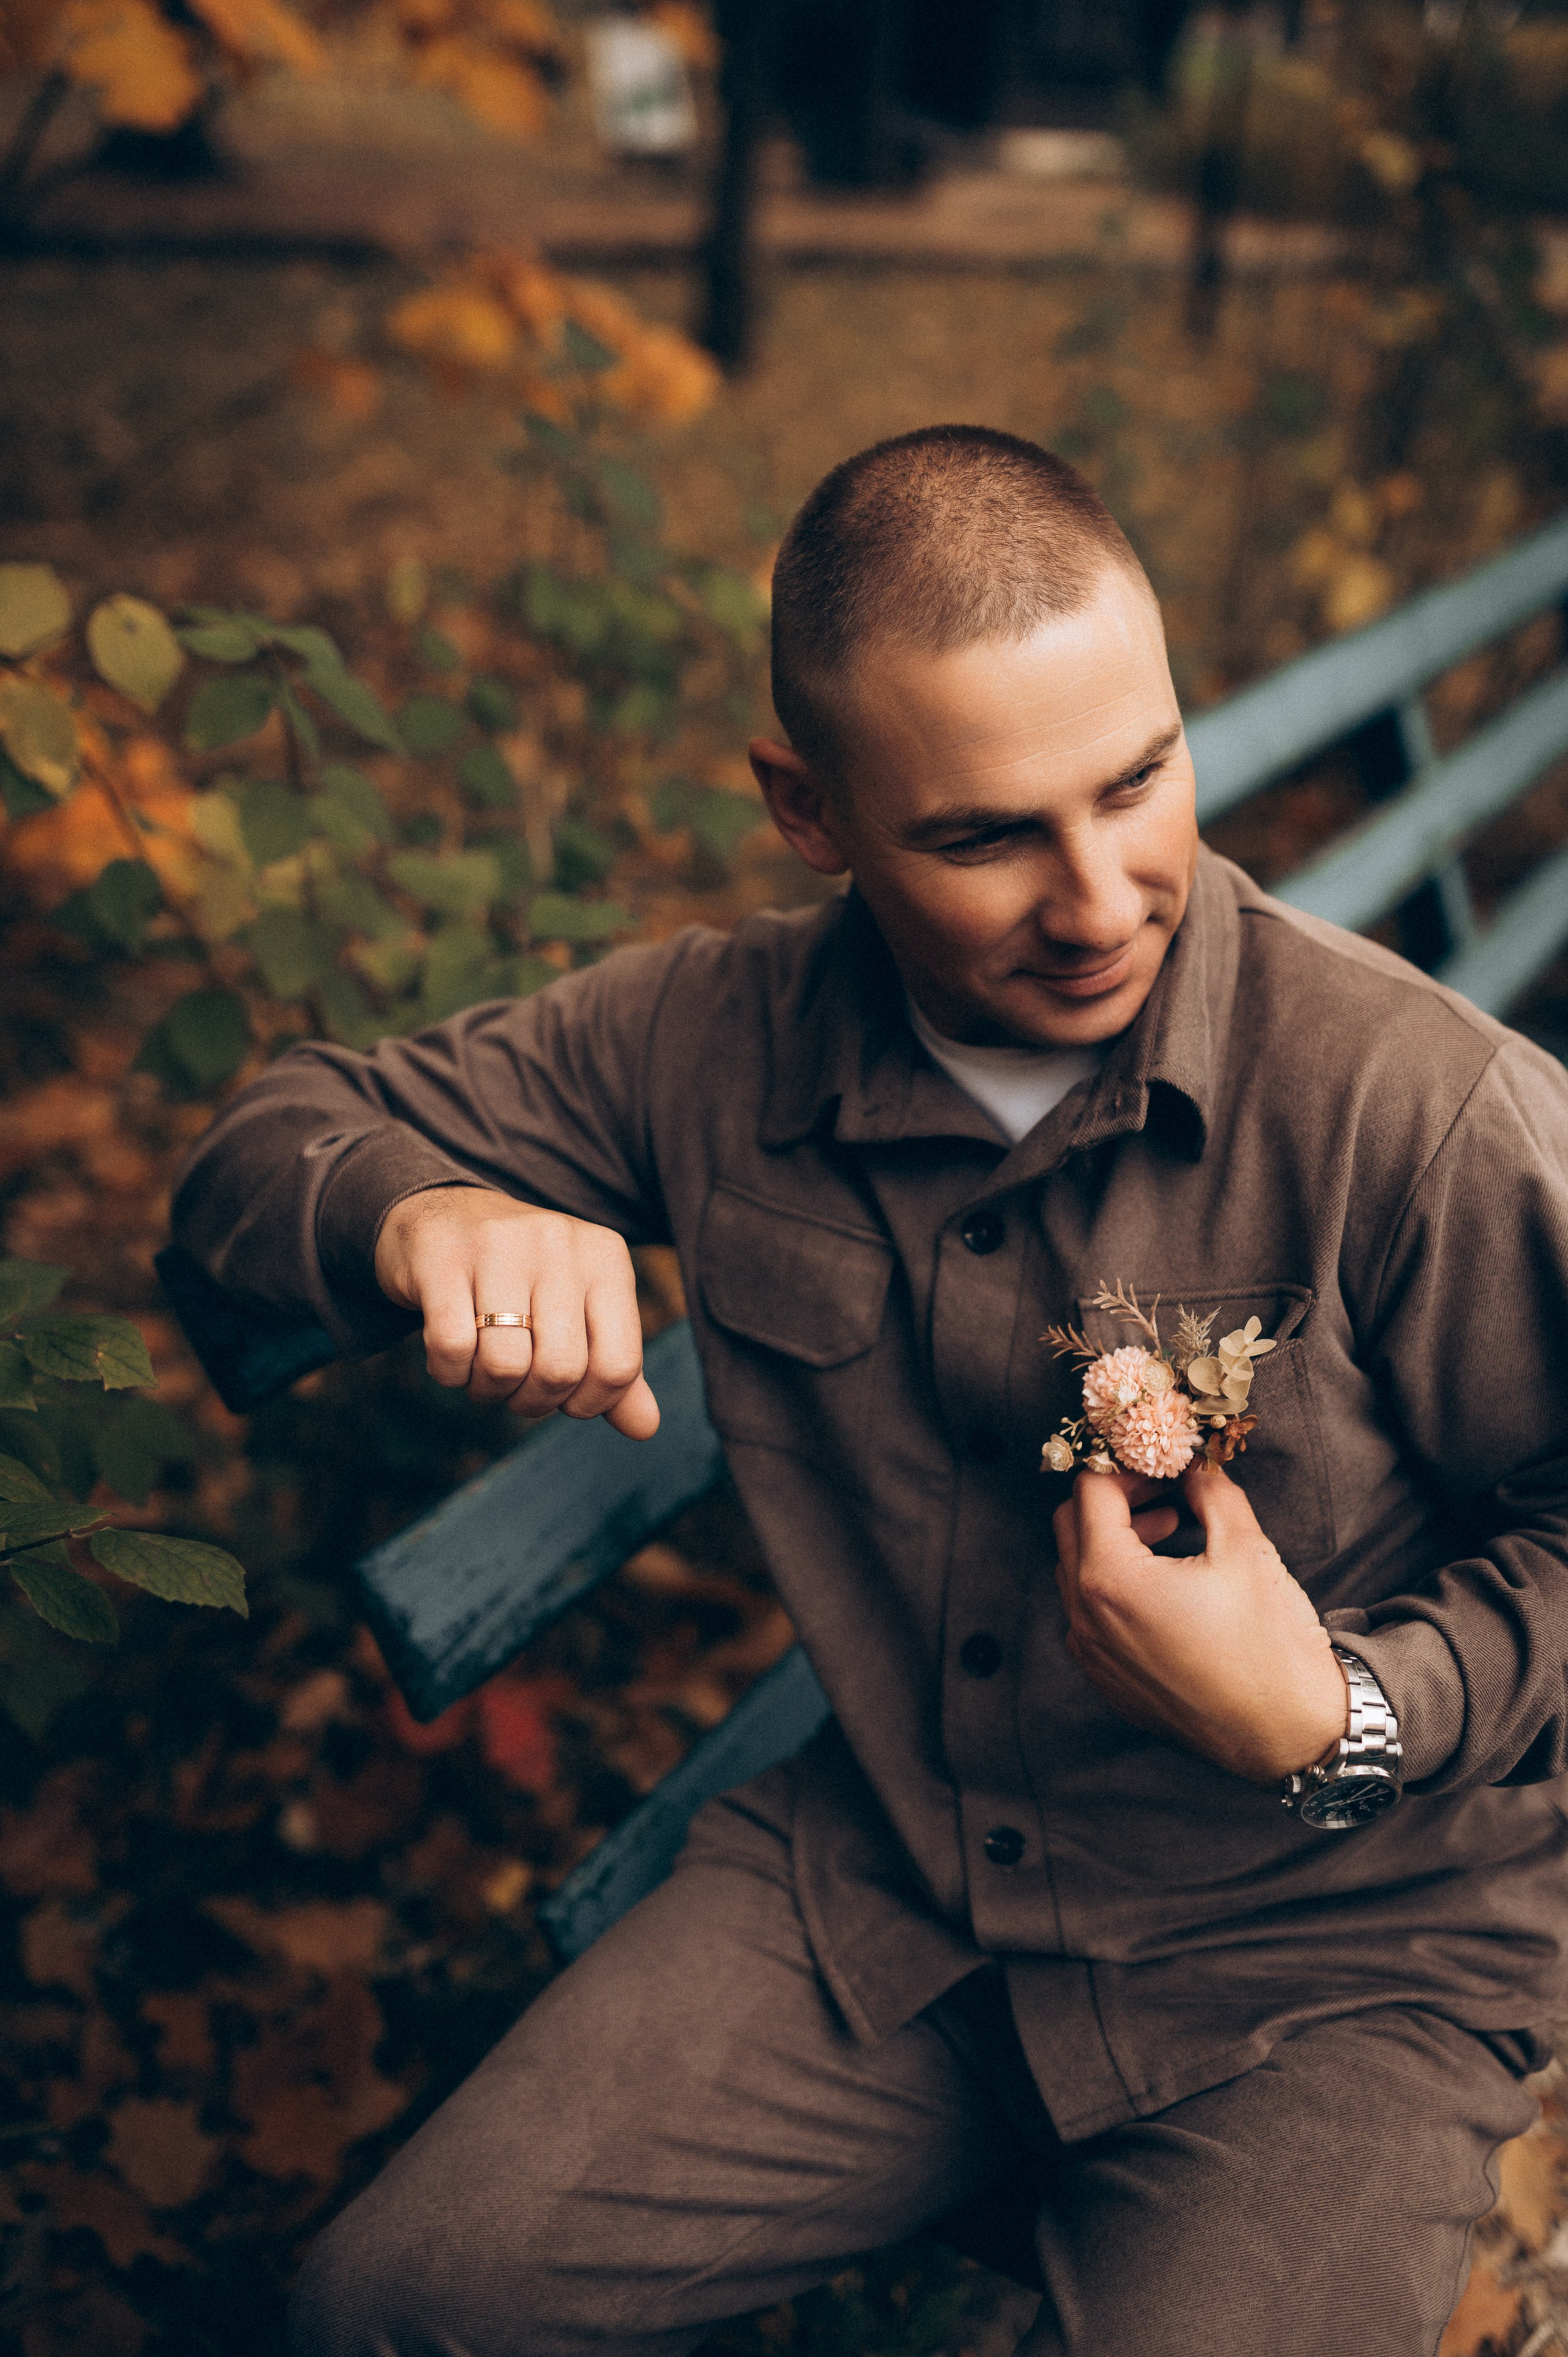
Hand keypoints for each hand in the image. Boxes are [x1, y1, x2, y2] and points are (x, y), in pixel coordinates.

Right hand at [373, 1188, 659, 1438]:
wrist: (444, 1213)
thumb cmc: (522, 1279)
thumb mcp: (578, 1312)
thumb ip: (612, 1369)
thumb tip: (646, 1428)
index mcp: (606, 1258)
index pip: (619, 1365)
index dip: (588, 1403)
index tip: (563, 1397)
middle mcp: (560, 1243)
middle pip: (560, 1369)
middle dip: (533, 1401)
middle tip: (515, 1388)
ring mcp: (499, 1244)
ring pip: (505, 1364)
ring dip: (488, 1389)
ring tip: (481, 1373)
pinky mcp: (442, 1256)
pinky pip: (452, 1348)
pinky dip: (449, 1374)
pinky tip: (450, 1359)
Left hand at [1052, 1463, 1346, 1782]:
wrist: (1292, 1734)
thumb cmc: (1271, 1644)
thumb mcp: (1245, 1546)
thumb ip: (1210, 1489)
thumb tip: (1192, 1462)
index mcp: (1111, 1580)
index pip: (1090, 1492)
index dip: (1126, 1467)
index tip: (1162, 1466)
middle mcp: (1087, 1620)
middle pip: (1071, 1528)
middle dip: (1114, 1500)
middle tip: (1164, 1494)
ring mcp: (1093, 1658)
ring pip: (1076, 1574)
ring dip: (1113, 1543)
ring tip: (1172, 1535)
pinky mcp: (1109, 1684)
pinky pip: (1089, 1619)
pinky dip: (1114, 1589)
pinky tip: (1165, 1589)